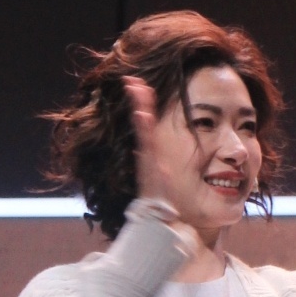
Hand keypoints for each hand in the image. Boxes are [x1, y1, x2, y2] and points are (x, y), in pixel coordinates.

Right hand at [125, 76, 176, 207]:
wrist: (157, 216)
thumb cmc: (162, 197)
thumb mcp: (161, 174)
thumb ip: (158, 161)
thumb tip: (155, 153)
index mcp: (150, 151)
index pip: (147, 122)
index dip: (143, 103)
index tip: (139, 85)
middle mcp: (147, 151)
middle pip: (143, 120)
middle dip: (139, 100)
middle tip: (133, 80)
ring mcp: (148, 157)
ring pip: (144, 128)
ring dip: (140, 108)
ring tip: (137, 89)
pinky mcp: (150, 165)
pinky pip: (147, 143)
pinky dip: (144, 129)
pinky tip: (143, 115)